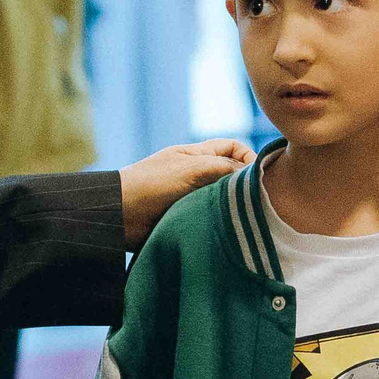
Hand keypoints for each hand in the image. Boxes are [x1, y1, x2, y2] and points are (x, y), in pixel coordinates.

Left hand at [119, 138, 254, 248]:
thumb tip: (252, 175)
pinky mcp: (188, 219)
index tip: (257, 175)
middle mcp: (197, 175)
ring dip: (232, 207)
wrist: (120, 215)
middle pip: (232, 176)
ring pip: (224, 200)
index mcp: (197, 155)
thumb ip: (224, 167)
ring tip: (242, 217)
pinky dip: (221, 223)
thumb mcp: (192, 168)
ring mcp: (193, 198)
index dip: (248, 157)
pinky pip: (212, 219)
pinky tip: (228, 229)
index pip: (232, 149)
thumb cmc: (152, 184)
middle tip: (256, 201)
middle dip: (244, 186)